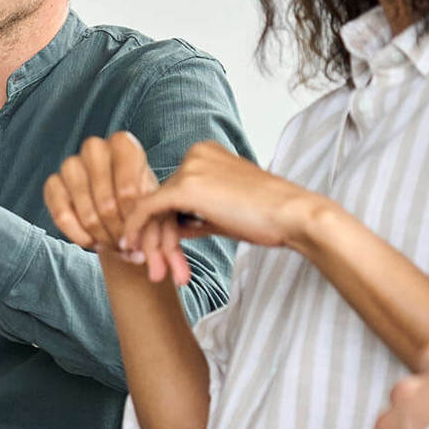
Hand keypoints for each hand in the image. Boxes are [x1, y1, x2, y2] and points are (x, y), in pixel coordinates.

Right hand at [43, 131, 157, 253]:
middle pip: (106, 201)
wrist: (118, 203)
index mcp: (123, 144)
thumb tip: (137, 240)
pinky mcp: (53, 183)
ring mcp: (70, 164)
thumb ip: (148, 216)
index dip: (133, 218)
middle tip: (125, 244)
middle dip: (117, 230)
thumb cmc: (139, 199)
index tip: (138, 231)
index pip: (128, 189)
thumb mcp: (152, 202)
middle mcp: (94, 148)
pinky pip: (61, 214)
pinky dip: (77, 234)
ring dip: (100, 234)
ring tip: (111, 243)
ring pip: (85, 209)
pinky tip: (90, 241)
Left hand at [119, 141, 316, 284]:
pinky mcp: (185, 186)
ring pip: (154, 208)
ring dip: (153, 244)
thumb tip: (171, 228)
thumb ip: (195, 215)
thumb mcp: (223, 213)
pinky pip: (148, 208)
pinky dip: (138, 229)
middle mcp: (194, 154)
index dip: (164, 226)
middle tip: (156, 270)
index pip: (174, 193)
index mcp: (205, 154)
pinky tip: (133, 249)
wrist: (295, 217)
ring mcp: (189, 168)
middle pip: (162, 201)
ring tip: (159, 274)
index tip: (160, 253)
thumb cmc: (268, 218)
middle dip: (157, 238)